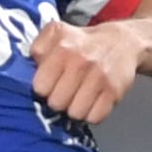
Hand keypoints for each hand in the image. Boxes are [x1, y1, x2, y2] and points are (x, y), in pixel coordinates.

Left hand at [26, 18, 141, 123]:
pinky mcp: (114, 92)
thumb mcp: (56, 33)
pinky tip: (91, 102)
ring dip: (75, 109)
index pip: (41, 87)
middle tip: (65, 91)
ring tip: (78, 97)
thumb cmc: (82, 42)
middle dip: (58, 100)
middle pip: (57, 103)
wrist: (122, 42)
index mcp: (63, 47)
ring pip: (75, 113)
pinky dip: (92, 114)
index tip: (50, 83)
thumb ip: (39, 49)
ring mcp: (99, 78)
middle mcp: (81, 62)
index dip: (44, 88)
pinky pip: (95, 117)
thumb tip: (29, 71)